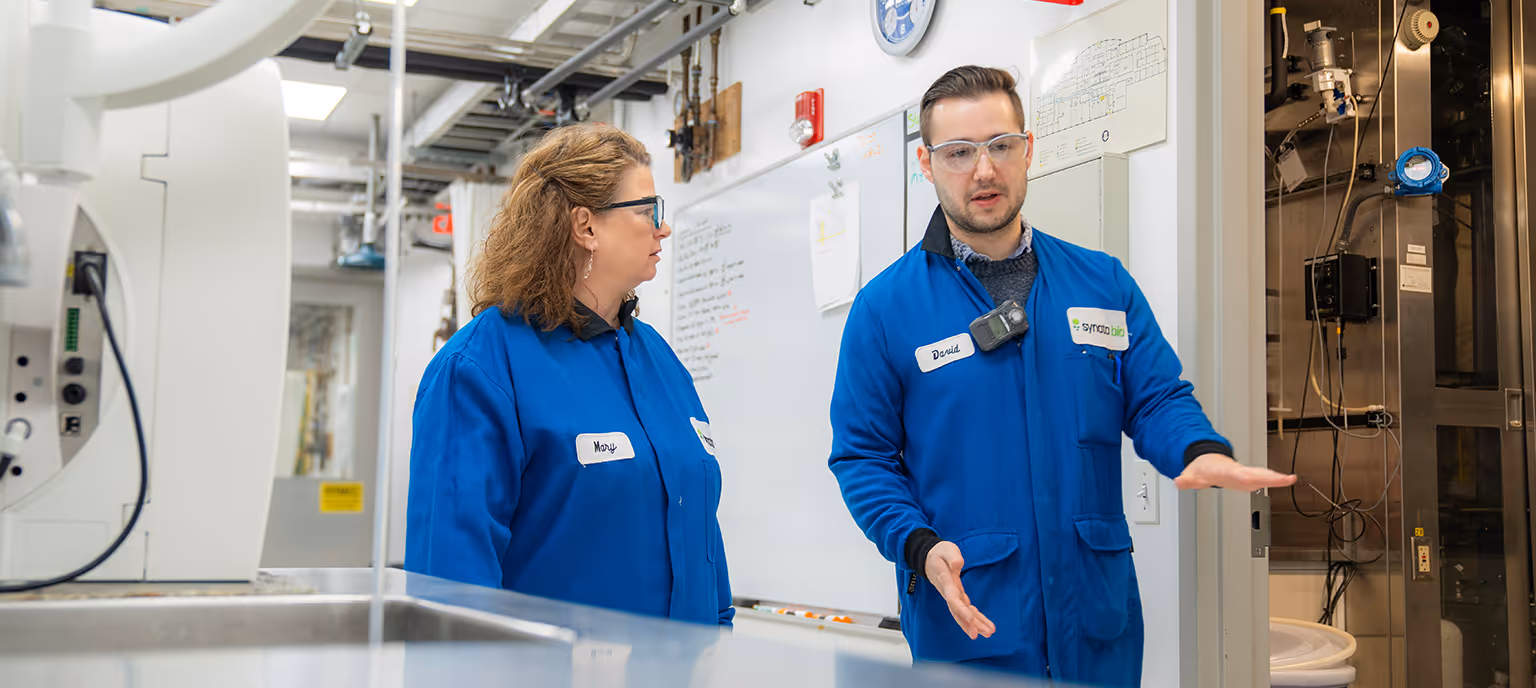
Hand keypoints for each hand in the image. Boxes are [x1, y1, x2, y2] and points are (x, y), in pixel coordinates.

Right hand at [925, 541, 995, 639]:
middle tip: (979, 634)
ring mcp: (952, 595)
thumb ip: (952, 557)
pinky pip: (966, 609)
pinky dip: (975, 618)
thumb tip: (958, 565)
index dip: (960, 609)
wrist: (929, 558)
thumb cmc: (939, 553)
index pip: (952, 598)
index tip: (970, 618)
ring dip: (974, 624)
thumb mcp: (946, 549)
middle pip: (957, 610)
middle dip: (968, 623)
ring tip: (988, 633)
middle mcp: (948, 591)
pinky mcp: (957, 595)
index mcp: (945, 580)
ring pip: (962, 613)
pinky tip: (984, 625)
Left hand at [1175, 453, 1296, 490]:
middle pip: (1255, 473)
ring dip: (1276, 477)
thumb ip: (1186, 480)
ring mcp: (1245, 474)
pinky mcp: (1250, 477)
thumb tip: (1178, 481)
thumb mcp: (1191, 475)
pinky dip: (1276, 478)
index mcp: (1225, 471)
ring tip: (1290, 479)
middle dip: (1269, 476)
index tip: (1254, 478)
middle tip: (1286, 478)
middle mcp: (1238, 471)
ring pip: (1262, 474)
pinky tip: (1287, 480)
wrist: (1208, 461)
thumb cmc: (1203, 469)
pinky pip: (1264, 477)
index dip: (1246, 477)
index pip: (1236, 475)